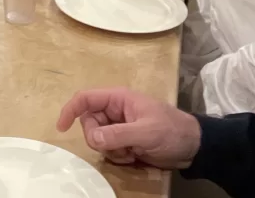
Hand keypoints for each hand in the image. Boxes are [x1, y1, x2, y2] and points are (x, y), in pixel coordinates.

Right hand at [56, 88, 200, 168]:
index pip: (85, 99)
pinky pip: (108, 149)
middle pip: (88, 123)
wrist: (193, 147)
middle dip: (98, 138)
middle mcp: (115, 111)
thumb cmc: (171, 131)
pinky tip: (133, 157)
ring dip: (110, 150)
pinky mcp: (124, 141)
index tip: (61, 127)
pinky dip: (117, 156)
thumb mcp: (146, 132)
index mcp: (118, 99)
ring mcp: (119, 126)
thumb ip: (117, 134)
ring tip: (130, 152)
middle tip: (117, 147)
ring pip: (97, 138)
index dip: (70, 110)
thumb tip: (91, 137)